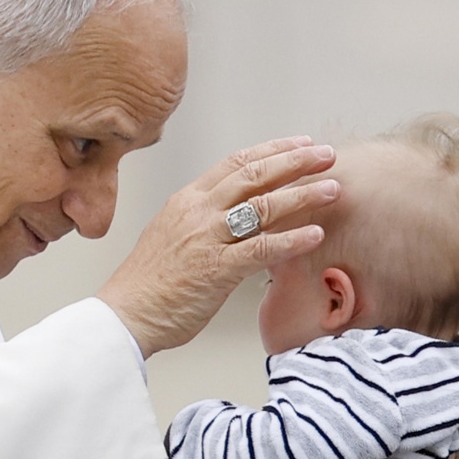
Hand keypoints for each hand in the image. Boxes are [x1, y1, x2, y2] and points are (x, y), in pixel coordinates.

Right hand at [98, 137, 338, 357]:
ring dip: (303, 195)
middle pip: (254, 175)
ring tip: (333, 189)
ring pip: (263, 206)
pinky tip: (315, 234)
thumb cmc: (147, 283)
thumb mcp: (171, 236)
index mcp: (186, 200)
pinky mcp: (216, 269)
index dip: (272, 150)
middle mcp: (197, 212)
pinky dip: (292, 240)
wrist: (125, 313)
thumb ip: (202, 221)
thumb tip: (234, 217)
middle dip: (296, 162)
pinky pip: (262, 248)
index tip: (299, 144)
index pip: (235, 163)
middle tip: (327, 155)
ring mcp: (207, 238)